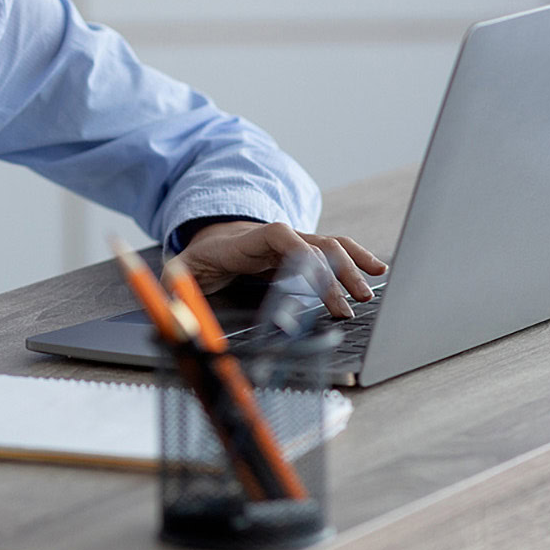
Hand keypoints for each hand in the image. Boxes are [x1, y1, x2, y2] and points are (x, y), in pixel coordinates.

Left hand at [176, 220, 387, 318]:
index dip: (300, 254)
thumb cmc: (198, 256)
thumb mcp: (179, 270)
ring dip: (351, 266)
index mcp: (248, 240)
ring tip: (368, 292)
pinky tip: (377, 270)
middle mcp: (277, 237)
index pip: (279, 238)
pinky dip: (355, 257)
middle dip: (334, 272)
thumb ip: (174, 287)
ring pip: (329, 245)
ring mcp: (293, 242)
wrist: (210, 236)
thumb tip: (171, 312)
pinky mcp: (303, 252)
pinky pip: (333, 250)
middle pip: (313, 244)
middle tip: (349, 306)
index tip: (316, 279)